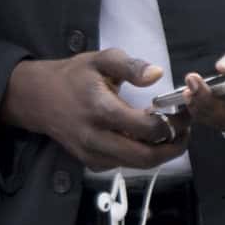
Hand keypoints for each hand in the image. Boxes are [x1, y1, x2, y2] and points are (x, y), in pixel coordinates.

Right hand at [0, 48, 190, 174]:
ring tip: (170, 132)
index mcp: (102, 110)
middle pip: (146, 157)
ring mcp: (93, 154)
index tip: (184, 110)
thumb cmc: (73, 76)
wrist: (38, 98)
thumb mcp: (101, 60)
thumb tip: (158, 74)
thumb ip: (131, 66)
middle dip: (174, 147)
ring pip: (137, 164)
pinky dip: (141, 154)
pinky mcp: (91, 162)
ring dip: (160, 152)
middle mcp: (97, 138)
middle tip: (186, 130)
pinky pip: (124, 164)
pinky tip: (145, 137)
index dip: (173, 122)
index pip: (147, 128)